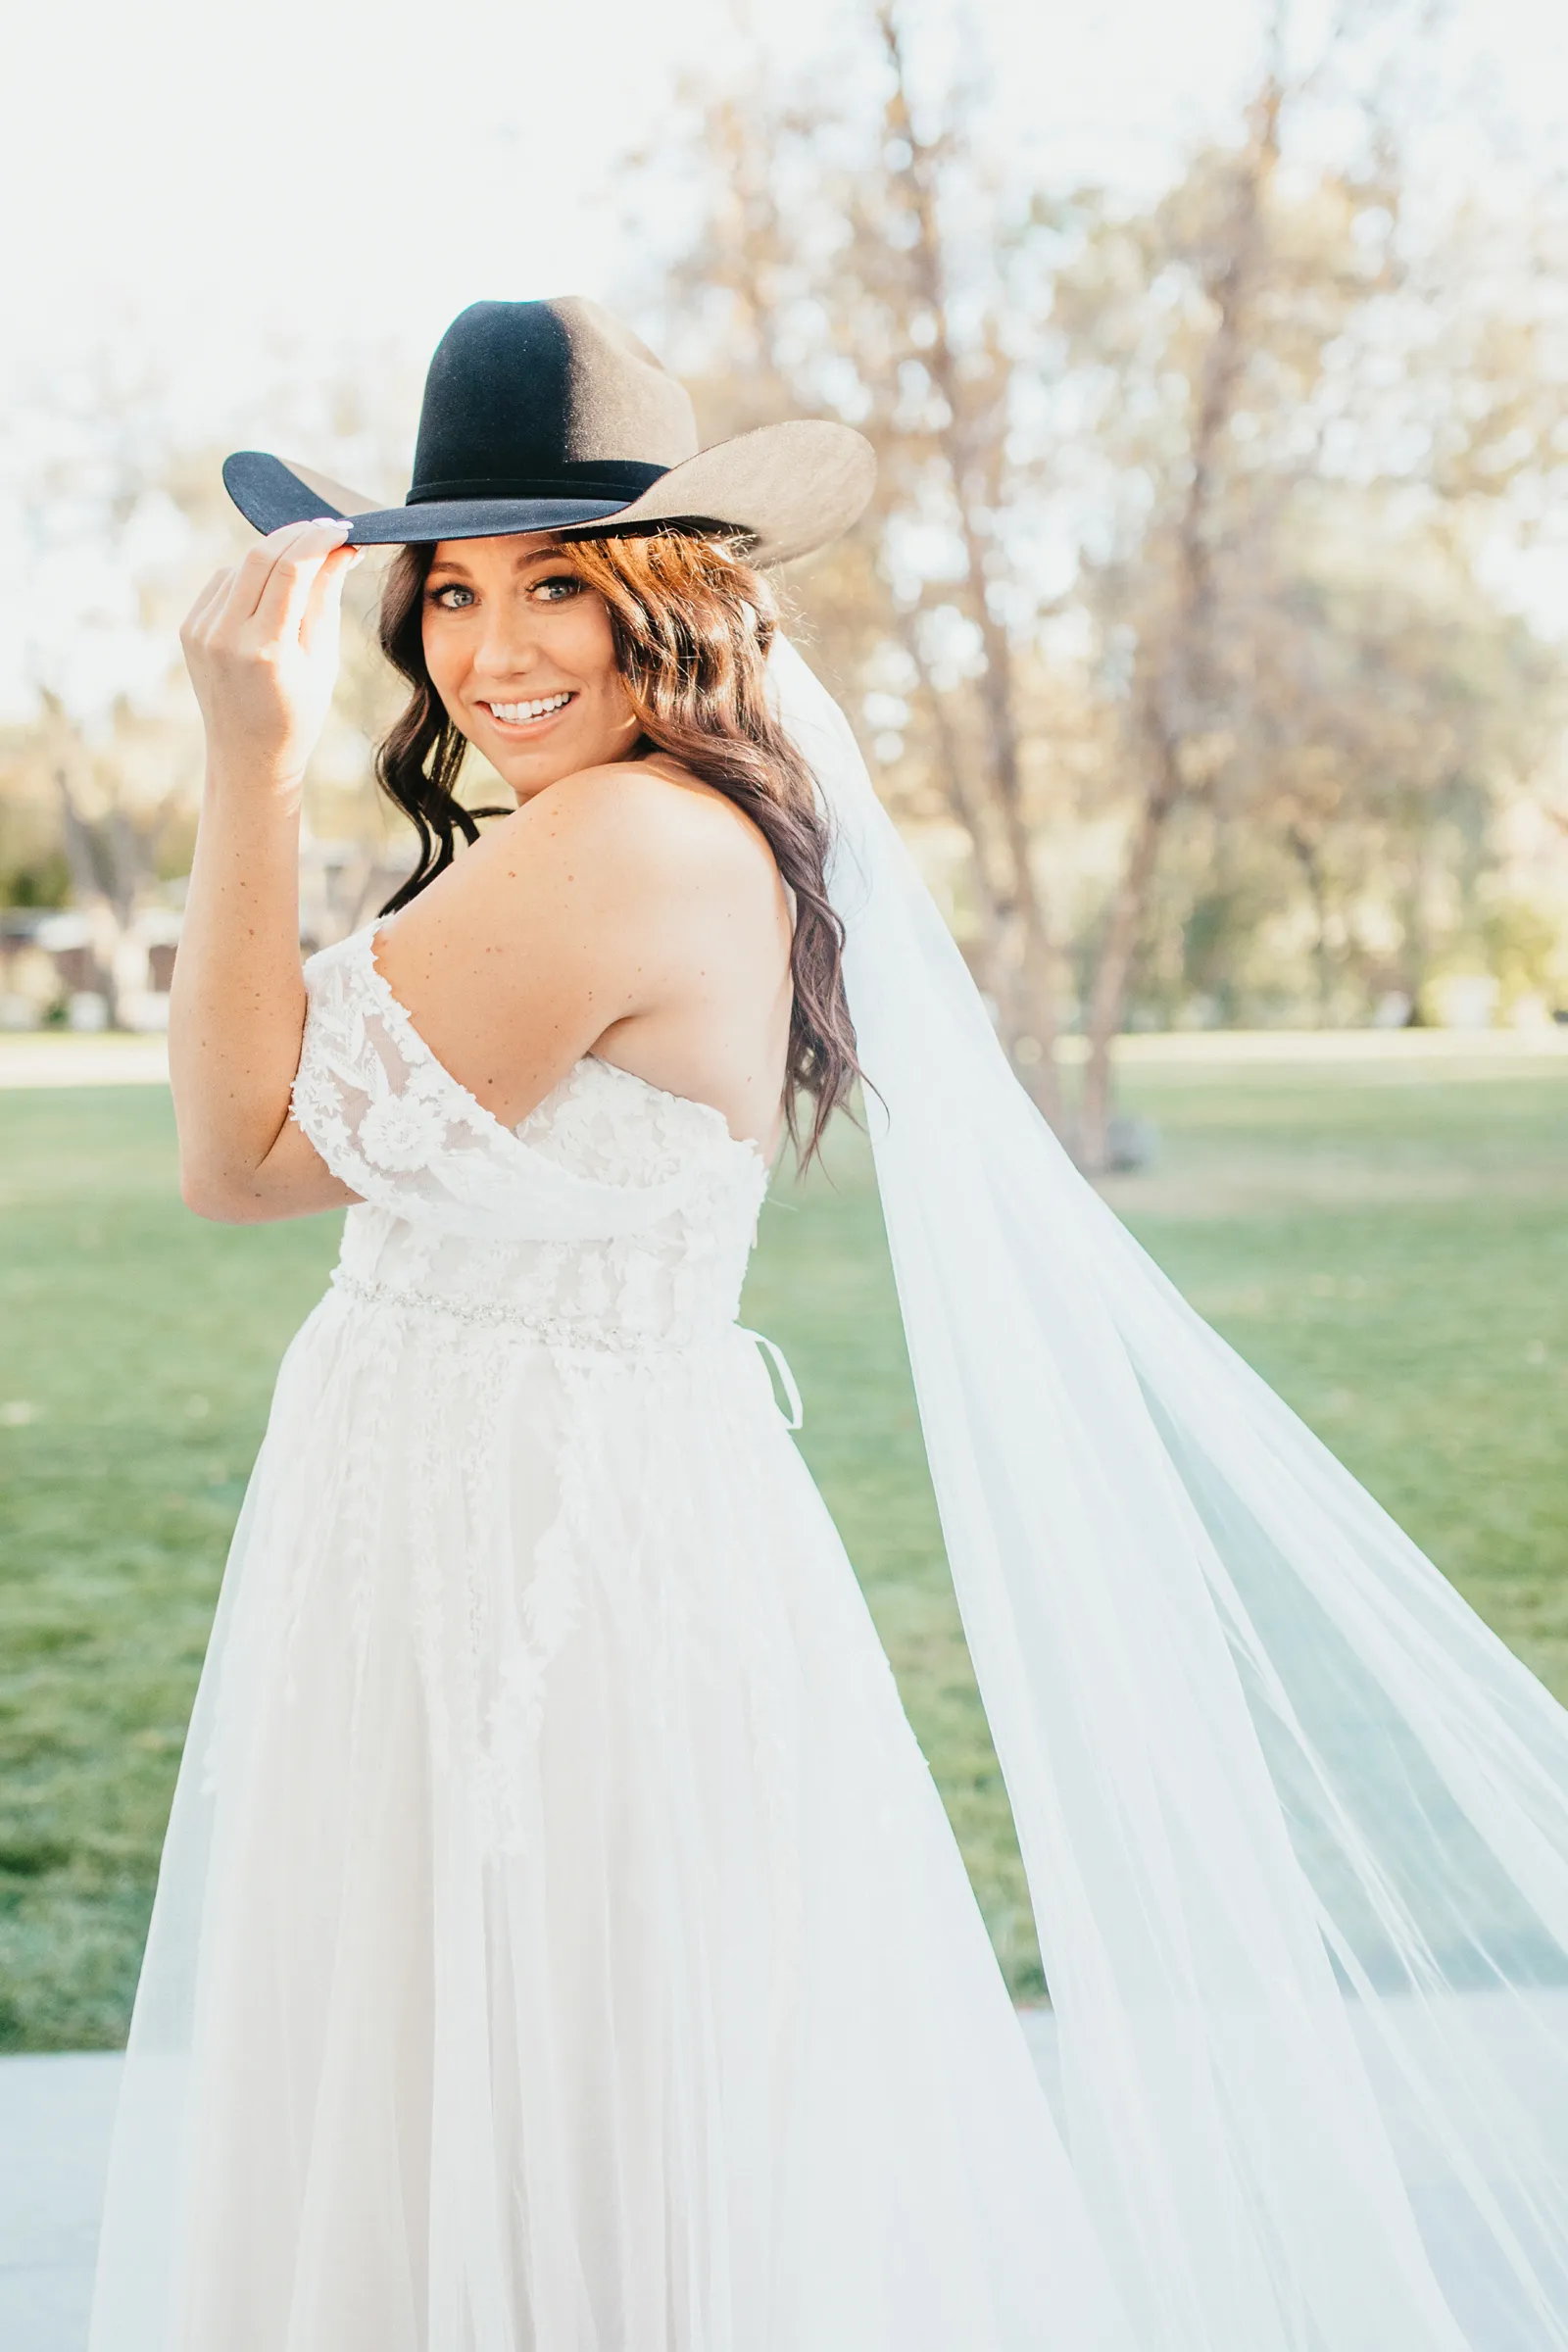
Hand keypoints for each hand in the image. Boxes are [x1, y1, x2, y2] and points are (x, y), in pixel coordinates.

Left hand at [181, 518, 357, 791]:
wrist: (248, 757)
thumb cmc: (298, 714)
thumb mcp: (323, 659)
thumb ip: (326, 597)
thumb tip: (341, 549)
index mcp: (266, 649)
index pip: (290, 568)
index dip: (318, 539)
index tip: (342, 529)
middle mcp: (225, 635)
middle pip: (260, 555)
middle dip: (297, 535)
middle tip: (328, 530)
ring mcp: (201, 630)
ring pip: (241, 565)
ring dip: (275, 556)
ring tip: (306, 567)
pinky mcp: (189, 628)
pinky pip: (223, 582)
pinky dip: (250, 576)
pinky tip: (271, 593)